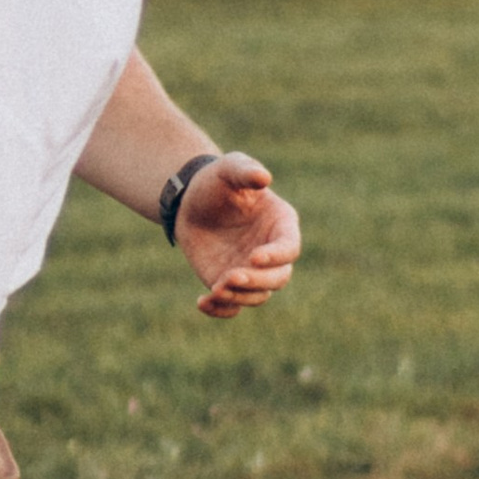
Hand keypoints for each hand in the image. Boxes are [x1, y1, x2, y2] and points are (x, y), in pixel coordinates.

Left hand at [177, 153, 300, 320]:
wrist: (189, 201)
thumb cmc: (216, 181)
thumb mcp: (229, 168)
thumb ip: (245, 171)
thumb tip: (264, 177)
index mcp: (281, 225)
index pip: (289, 248)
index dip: (276, 256)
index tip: (254, 257)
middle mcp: (271, 253)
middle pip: (278, 278)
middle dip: (257, 281)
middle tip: (231, 276)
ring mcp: (252, 271)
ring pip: (258, 295)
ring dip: (239, 297)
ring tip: (215, 290)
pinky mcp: (229, 283)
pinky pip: (232, 307)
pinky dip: (221, 310)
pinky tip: (202, 302)